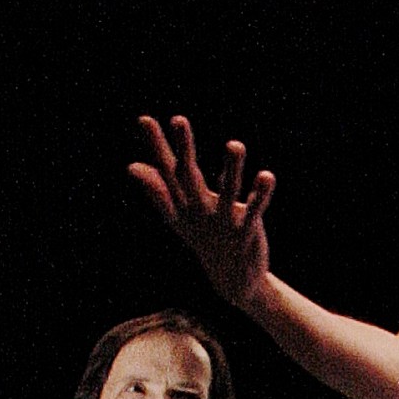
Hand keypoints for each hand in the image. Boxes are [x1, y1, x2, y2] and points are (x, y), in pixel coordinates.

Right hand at [129, 115, 275, 310]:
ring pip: (227, 190)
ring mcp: (222, 222)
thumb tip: (132, 167)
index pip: (166, 171)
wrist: (233, 281)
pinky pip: (254, 210)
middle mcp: (199, 211)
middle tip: (179, 119)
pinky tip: (266, 175)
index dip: (157, 146)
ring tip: (235, 144)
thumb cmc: (205, 239)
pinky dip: (260, 194)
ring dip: (231, 167)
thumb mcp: (179, 217)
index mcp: (182, 206)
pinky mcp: (246, 231)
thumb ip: (159, 190)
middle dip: (183, 148)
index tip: (145, 118)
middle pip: (188, 177)